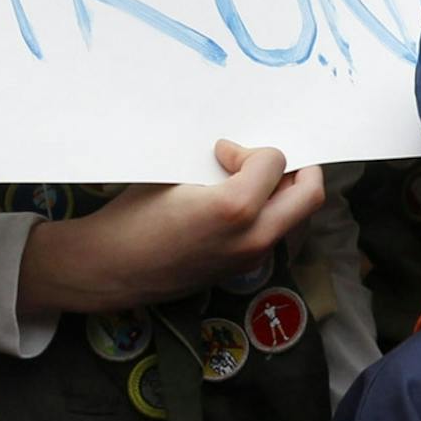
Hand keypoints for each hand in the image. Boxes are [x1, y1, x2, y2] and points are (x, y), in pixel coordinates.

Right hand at [18, 140, 326, 314]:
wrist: (109, 269)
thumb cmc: (133, 216)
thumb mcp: (175, 176)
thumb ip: (216, 164)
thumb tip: (238, 152)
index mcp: (235, 209)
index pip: (274, 162)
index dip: (249, 150)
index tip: (223, 152)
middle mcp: (253, 238)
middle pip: (310, 196)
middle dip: (298, 170)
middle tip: (269, 160)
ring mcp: (251, 258)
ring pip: (296, 217)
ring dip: (285, 192)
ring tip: (251, 180)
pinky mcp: (242, 270)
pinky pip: (275, 234)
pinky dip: (270, 213)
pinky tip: (239, 204)